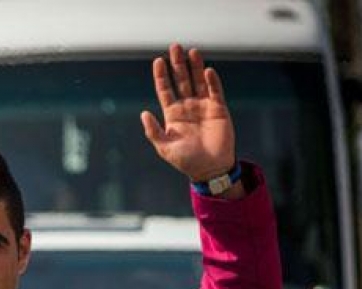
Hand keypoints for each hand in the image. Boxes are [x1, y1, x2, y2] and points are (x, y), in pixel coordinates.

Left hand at [141, 44, 235, 182]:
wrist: (210, 169)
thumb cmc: (186, 161)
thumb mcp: (165, 148)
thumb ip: (153, 131)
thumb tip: (144, 113)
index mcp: (172, 114)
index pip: (165, 90)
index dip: (162, 76)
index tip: (157, 62)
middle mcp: (187, 106)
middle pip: (181, 80)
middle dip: (177, 64)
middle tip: (174, 47)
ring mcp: (203, 106)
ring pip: (198, 81)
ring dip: (194, 67)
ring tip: (191, 51)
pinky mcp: (218, 109)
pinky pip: (214, 91)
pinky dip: (211, 81)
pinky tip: (207, 70)